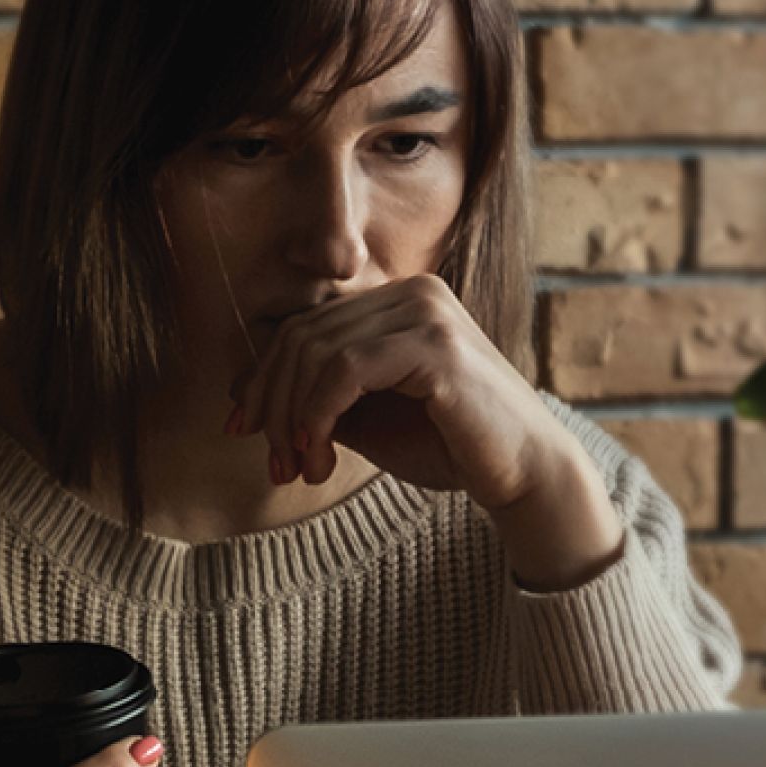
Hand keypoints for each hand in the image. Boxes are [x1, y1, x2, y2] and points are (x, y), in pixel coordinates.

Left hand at [229, 274, 579, 511]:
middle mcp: (411, 292)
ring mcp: (425, 312)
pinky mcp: (434, 344)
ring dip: (294, 420)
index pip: (304, 327)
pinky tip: (319, 454)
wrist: (523, 474)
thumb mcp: (366, 417)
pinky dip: (317, 415)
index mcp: (397, 299)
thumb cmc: (447, 445)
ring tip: (300, 468)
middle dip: (272, 404)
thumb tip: (243, 394)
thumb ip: (316, 397)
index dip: (263, 379)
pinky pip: (344, 371)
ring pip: (316, 353)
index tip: (242, 429)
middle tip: (274, 463)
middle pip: (301, 337)